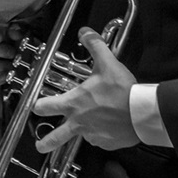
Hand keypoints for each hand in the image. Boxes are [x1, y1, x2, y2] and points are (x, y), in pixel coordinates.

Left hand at [32, 26, 139, 152]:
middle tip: (40, 146)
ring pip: (81, 136)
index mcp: (74, 103)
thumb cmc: (123, 91)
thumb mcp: (107, 63)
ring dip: (81, 132)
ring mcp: (92, 135)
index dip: (38, 106)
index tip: (34, 107)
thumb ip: (94, 46)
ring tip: (87, 128)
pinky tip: (106, 126)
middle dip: (46, 142)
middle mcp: (79, 122)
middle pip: (55, 137)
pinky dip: (100, 135)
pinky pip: (98, 140)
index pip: (46, 106)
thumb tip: (85, 32)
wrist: (143, 113)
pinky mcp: (106, 144)